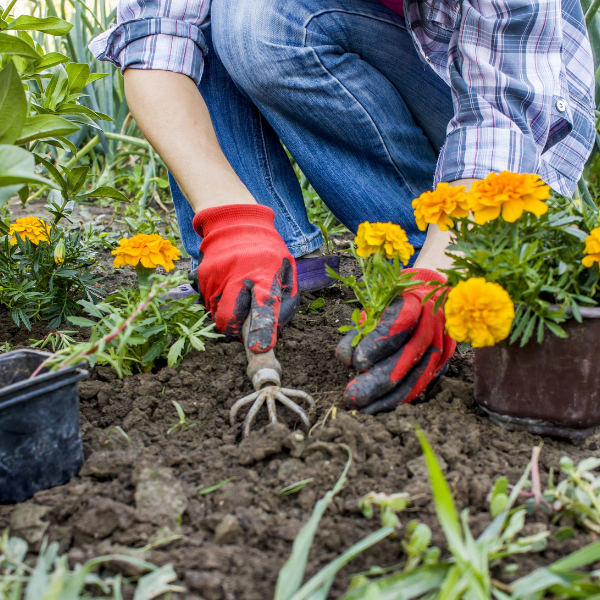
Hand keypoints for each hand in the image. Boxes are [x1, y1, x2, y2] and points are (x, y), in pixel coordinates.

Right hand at [193, 204, 298, 352]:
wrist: (238, 223)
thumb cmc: (267, 252)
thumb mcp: (285, 272)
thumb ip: (282, 303)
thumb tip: (273, 334)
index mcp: (265, 274)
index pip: (262, 308)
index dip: (260, 332)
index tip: (260, 348)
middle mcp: (238, 275)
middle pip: (229, 321)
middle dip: (237, 331)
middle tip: (246, 327)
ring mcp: (217, 275)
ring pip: (216, 315)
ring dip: (227, 317)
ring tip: (239, 299)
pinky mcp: (203, 276)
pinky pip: (208, 303)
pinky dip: (217, 304)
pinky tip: (228, 289)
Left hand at [336, 269, 455, 413]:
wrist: (429, 295)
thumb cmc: (393, 302)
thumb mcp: (373, 307)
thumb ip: (359, 330)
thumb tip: (345, 358)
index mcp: (415, 301)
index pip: (397, 324)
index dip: (376, 345)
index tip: (355, 362)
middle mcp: (433, 322)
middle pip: (409, 355)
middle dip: (378, 380)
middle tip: (352, 396)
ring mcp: (443, 343)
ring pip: (419, 374)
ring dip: (389, 396)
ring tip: (364, 408)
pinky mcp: (445, 360)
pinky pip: (424, 383)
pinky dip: (402, 397)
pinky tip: (382, 406)